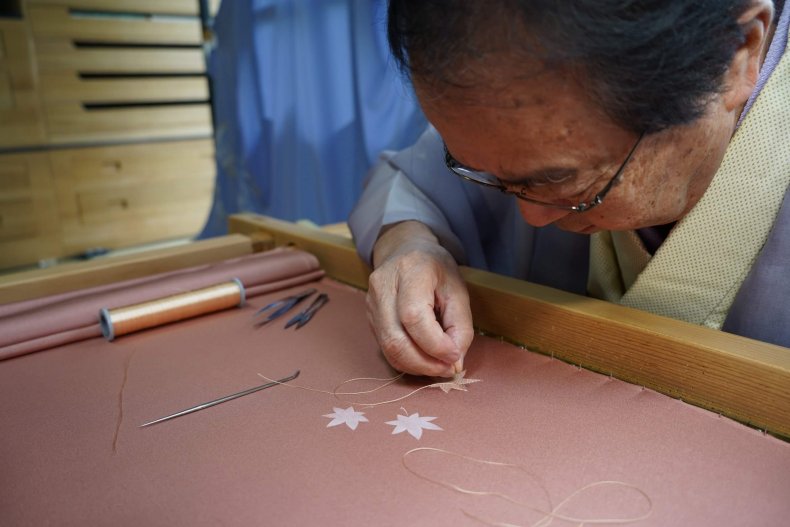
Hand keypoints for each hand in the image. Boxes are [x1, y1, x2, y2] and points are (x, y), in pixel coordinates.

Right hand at [367, 221, 473, 376]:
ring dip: (417, 366)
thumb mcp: (458, 290)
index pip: (414, 317)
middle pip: (396, 338)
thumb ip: (460, 326)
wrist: (405, 250)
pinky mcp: (369, 317)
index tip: (455, 356)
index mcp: (410, 270)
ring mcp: (371, 302)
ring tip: (439, 367)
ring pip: (388, 348)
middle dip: (425, 363)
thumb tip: (455, 362)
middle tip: (448, 369)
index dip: (435, 344)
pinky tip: (424, 360)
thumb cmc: (436, 269)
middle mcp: (383, 286)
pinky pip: (386, 348)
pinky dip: (407, 361)